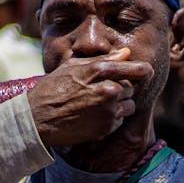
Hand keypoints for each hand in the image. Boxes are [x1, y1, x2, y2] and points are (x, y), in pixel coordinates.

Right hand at [27, 48, 153, 147]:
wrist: (37, 119)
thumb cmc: (52, 88)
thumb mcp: (73, 67)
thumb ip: (103, 60)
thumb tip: (126, 54)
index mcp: (100, 71)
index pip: (137, 70)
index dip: (144, 70)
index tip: (147, 71)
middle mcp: (108, 91)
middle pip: (131, 88)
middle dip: (121, 89)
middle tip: (102, 91)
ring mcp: (108, 111)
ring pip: (129, 106)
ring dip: (119, 105)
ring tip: (98, 104)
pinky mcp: (105, 129)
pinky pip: (119, 121)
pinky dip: (112, 119)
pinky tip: (93, 116)